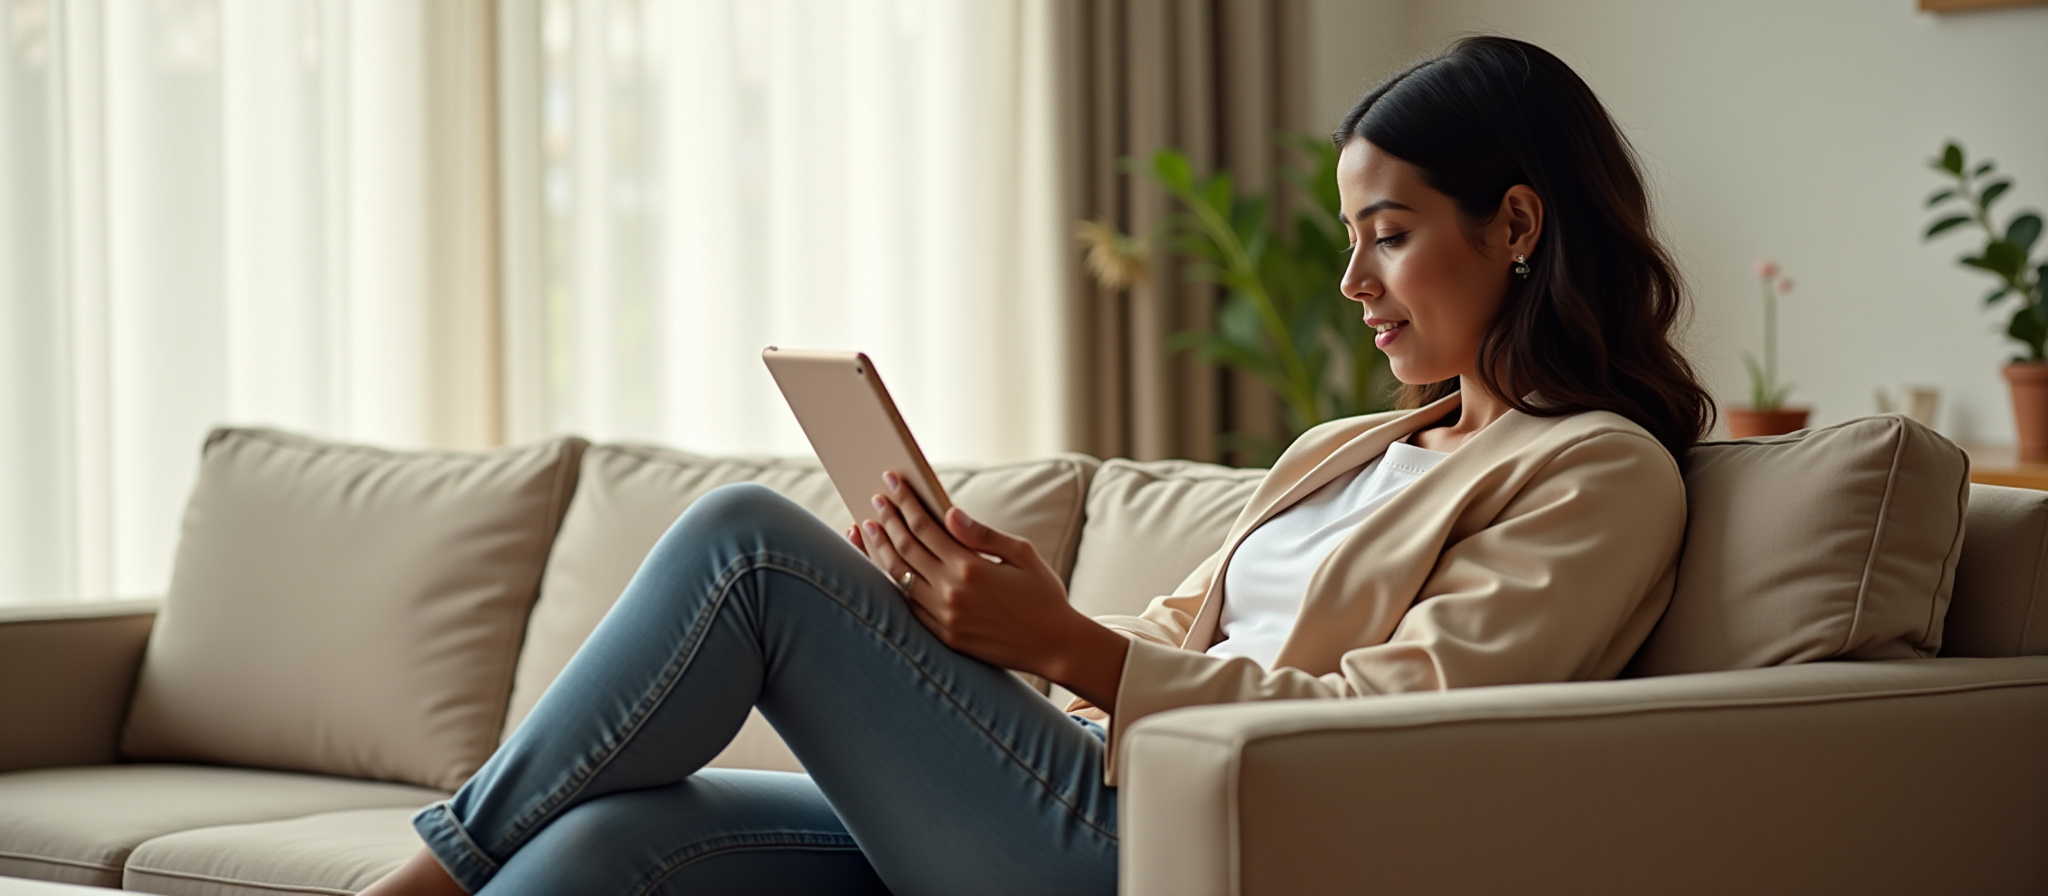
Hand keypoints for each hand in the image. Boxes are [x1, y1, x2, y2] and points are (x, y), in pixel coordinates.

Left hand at [845, 470, 1090, 680]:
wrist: (1054, 645)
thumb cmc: (1043, 595)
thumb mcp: (1023, 554)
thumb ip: (982, 534)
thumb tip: (950, 513)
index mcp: (972, 567)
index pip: (926, 527)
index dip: (905, 503)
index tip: (891, 483)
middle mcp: (952, 593)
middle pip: (907, 549)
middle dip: (888, 521)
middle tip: (876, 501)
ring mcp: (945, 617)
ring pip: (900, 578)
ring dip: (881, 550)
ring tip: (868, 529)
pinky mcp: (945, 637)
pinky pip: (909, 606)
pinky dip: (894, 583)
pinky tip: (886, 566)